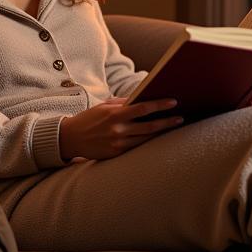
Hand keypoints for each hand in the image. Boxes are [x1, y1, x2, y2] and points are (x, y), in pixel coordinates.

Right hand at [59, 97, 182, 160]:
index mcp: (114, 114)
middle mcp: (117, 130)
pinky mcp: (116, 154)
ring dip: (161, 133)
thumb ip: (124, 103)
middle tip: (180, 118)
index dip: (160, 105)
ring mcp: (118, 143)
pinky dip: (149, 141)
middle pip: (149, 126)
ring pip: (146, 138)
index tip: (174, 102)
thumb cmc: (90, 118)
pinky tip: (158, 137)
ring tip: (174, 126)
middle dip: (167, 122)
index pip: (142, 108)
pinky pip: (137, 147)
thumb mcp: (105, 106)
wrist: (70, 138)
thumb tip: (144, 97)